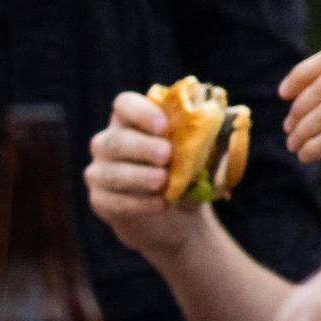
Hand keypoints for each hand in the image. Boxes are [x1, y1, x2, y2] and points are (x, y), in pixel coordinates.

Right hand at [83, 89, 206, 262]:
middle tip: (167, 155)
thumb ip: (201, 135)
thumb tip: (220, 117)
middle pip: (115, 140)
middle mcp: (108, 143)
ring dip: (138, 176)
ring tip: (163, 182)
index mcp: (131, 121)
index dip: (141, 112)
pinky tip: (160, 204)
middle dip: (141, 147)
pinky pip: (112, 200)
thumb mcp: (196, 152)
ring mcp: (100, 172)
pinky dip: (138, 202)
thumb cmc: (185, 173)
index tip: (163, 126)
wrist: (174, 216)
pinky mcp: (100, 200)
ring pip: (109, 171)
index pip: (124, 105)